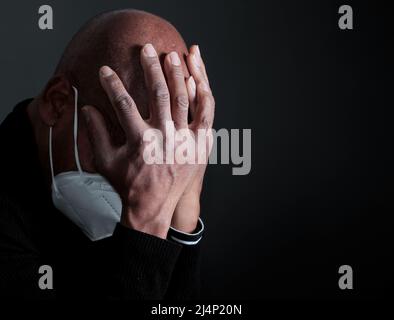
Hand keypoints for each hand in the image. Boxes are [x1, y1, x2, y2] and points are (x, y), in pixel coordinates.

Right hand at [82, 44, 214, 238]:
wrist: (154, 208)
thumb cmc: (128, 185)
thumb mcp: (105, 162)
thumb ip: (96, 133)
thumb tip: (87, 107)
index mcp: (140, 142)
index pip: (123, 104)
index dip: (112, 84)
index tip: (105, 70)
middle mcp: (165, 139)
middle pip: (159, 94)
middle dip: (151, 68)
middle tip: (147, 49)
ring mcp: (185, 141)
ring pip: (185, 99)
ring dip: (179, 74)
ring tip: (174, 55)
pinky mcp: (200, 145)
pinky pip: (205, 114)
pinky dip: (202, 94)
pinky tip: (197, 78)